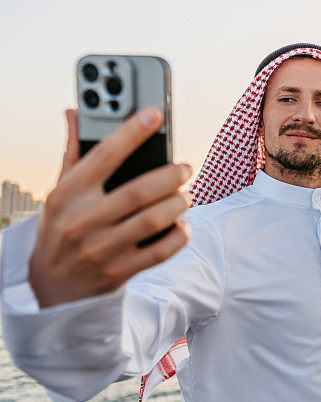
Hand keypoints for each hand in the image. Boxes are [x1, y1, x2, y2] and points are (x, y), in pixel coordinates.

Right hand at [28, 107, 192, 307]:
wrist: (52, 289)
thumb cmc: (61, 230)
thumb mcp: (59, 193)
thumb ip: (73, 154)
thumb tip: (75, 112)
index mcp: (67, 195)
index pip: (103, 156)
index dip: (131, 132)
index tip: (155, 114)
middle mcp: (82, 221)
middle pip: (138, 191)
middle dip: (171, 175)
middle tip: (185, 168)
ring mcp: (101, 249)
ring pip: (154, 219)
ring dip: (179, 203)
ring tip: (186, 195)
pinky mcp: (119, 272)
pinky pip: (161, 250)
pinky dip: (180, 234)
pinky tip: (182, 224)